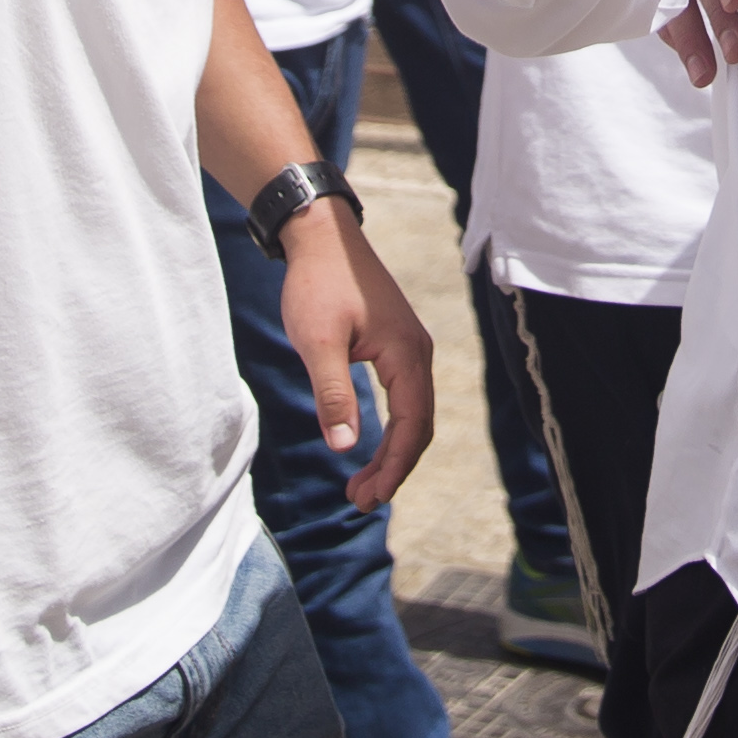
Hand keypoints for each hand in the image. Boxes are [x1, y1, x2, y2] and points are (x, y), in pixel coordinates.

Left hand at [277, 204, 439, 510]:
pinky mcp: (396, 345)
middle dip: (394, 467)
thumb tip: (343, 446)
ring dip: (391, 451)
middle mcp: (418, 352)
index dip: (395, 466)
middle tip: (361, 500)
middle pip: (419, 425)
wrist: (321, 237)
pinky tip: (368, 444)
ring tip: (361, 484)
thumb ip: (333, 393)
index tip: (371, 496)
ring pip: (413, 413)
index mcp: (407, 353)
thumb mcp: (318, 342)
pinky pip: (404, 397)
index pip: (413, 424)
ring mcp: (410, 348)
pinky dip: (390, 428)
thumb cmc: (318, 284)